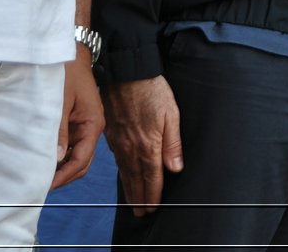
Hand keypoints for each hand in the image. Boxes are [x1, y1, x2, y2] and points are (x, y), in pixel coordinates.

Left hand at [51, 54, 103, 188]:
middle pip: (82, 162)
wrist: (70, 52)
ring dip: (61, 166)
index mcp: (93, 124)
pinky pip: (70, 144)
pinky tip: (44, 156)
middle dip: (64, 176)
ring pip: (76, 155)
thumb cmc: (66, 73)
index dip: (64, 176)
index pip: (82, 160)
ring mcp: (84, 125)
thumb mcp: (60, 101)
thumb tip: (58, 159)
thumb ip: (59, 131)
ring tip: (40, 173)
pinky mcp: (76, 121)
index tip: (45, 185)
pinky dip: (59, 154)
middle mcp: (92, 128)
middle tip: (40, 185)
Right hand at [102, 76, 183, 215]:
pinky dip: (121, 174)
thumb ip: (173, 144)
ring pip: (125, 172)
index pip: (151, 177)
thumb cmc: (152, 91)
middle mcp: (131, 148)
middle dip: (140, 198)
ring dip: (129, 189)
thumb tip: (175, 168)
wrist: (127, 74)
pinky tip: (124, 177)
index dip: (153, 194)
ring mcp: (119, 143)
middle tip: (141, 214)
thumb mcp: (172, 114)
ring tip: (133, 203)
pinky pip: (117, 161)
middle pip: (136, 179)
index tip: (153, 208)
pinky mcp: (112, 135)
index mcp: (148, 145)